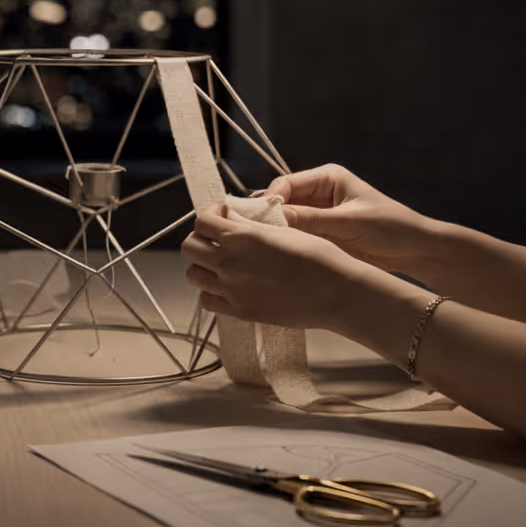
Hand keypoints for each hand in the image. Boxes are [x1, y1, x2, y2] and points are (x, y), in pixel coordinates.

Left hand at [182, 203, 377, 327]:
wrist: (336, 293)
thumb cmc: (317, 256)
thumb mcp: (281, 230)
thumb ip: (248, 225)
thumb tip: (228, 217)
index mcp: (241, 237)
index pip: (201, 221)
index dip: (209, 215)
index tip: (222, 216)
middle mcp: (230, 263)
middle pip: (189, 247)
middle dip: (201, 239)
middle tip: (218, 240)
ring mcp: (231, 289)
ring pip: (192, 274)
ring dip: (202, 265)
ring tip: (221, 263)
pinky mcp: (239, 311)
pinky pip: (206, 300)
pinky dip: (210, 291)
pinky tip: (227, 285)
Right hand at [264, 164, 434, 273]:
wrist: (415, 250)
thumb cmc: (389, 226)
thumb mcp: (348, 221)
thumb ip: (310, 219)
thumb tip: (274, 216)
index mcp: (326, 178)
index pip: (286, 183)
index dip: (272, 199)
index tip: (265, 220)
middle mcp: (318, 193)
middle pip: (281, 201)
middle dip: (271, 216)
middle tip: (260, 235)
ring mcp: (317, 214)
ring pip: (285, 220)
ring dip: (278, 231)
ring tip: (268, 245)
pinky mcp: (319, 234)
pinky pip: (295, 236)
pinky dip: (288, 242)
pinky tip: (282, 252)